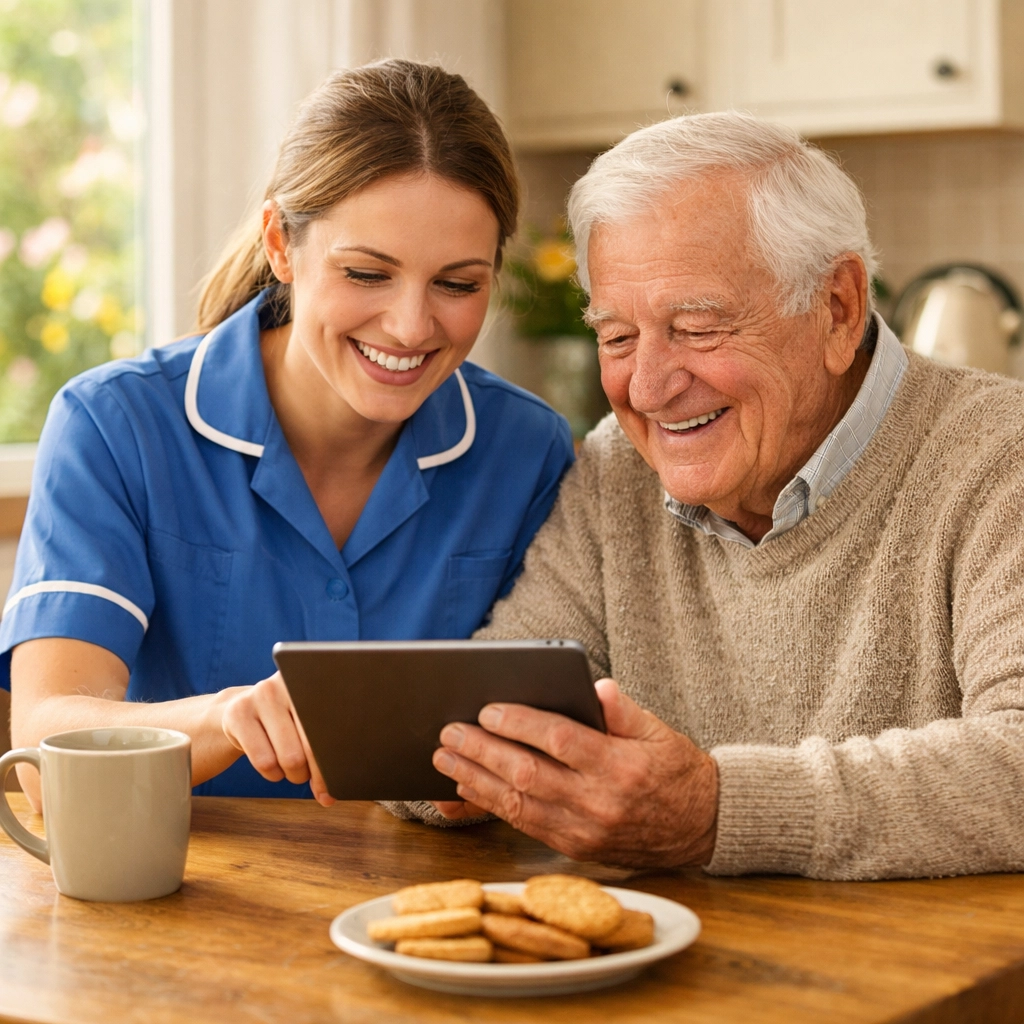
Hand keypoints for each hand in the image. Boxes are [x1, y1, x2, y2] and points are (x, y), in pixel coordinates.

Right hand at [221, 672, 334, 806]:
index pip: (334, 726)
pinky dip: (274, 774)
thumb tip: (334, 791)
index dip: (338, 757)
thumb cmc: (286, 721)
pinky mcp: (239, 714)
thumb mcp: (309, 720)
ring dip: (295, 774)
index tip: (341, 778)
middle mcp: (287, 683)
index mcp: (313, 681)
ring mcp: (260, 695)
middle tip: (316, 779)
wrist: (240, 711)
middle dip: (318, 772)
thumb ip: (329, 742)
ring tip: (294, 768)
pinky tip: (274, 766)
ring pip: (290, 757)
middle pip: (313, 744)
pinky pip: (265, 762)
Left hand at [431, 678, 717, 866]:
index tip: (487, 710)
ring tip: (445, 760)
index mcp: (620, 767)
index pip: (559, 741)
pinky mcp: (577, 849)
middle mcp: (599, 803)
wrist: (704, 827)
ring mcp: (585, 831)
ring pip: (518, 806)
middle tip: (449, 733)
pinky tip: (469, 790)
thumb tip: (594, 686)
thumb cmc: (677, 771)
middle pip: (527, 775)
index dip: (519, 724)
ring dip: (476, 781)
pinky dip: (493, 808)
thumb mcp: (659, 730)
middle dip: (482, 752)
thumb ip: (622, 709)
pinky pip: (526, 827)